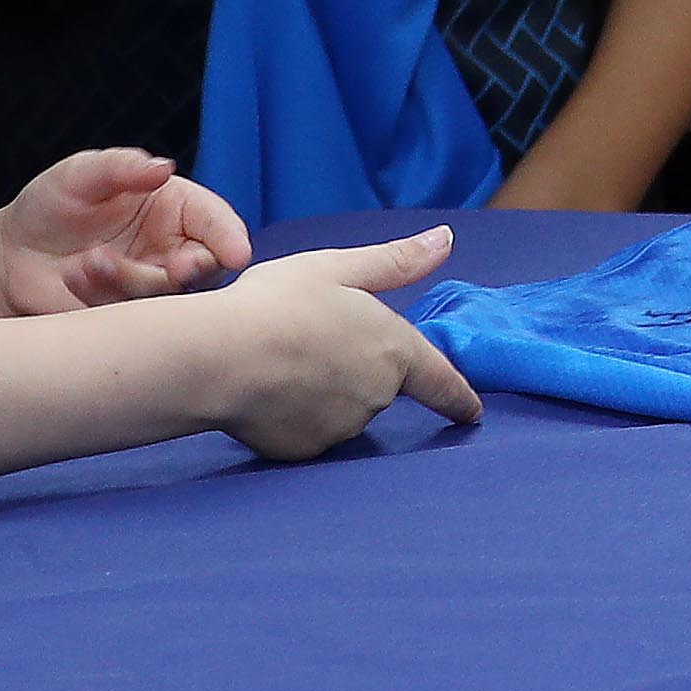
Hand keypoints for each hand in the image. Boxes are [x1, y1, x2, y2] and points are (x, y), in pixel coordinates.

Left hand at [0, 146, 250, 313]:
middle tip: (174, 270)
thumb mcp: (80, 174)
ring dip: (133, 279)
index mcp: (176, 209)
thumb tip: (162, 168)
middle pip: (207, 267)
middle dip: (194, 270)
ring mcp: (150, 287)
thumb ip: (120, 167)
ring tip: (89, 261)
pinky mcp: (127, 320)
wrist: (9, 255)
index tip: (235, 255)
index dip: (230, 239)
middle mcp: (172, 249)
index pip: (217, 223)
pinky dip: (103, 295)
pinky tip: (75, 276)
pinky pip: (132, 318)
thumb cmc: (51, 205)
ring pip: (168, 296)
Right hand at [198, 230, 481, 460]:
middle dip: (356, 367)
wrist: (219, 358)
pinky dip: (297, 414)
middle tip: (310, 338)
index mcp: (395, 349)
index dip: (458, 397)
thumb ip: (397, 261)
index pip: (440, 380)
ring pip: (344, 408)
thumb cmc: (278, 303)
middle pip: (379, 384)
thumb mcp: (339, 268)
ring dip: (327, 390)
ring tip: (283, 360)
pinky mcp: (306, 450)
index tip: (471, 413)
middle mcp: (378, 394)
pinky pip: (310, 431)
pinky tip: (270, 391)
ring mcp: (342, 427)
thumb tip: (445, 240)